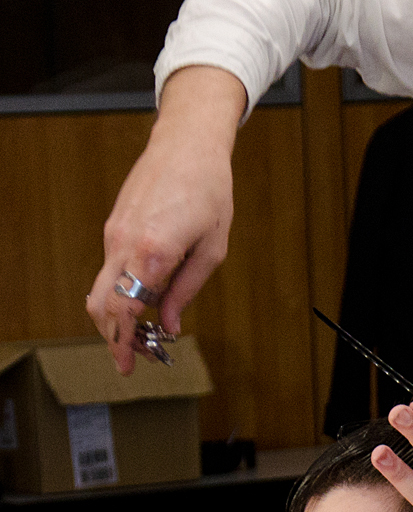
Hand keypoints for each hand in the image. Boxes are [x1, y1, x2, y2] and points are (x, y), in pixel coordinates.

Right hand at [87, 67, 245, 372]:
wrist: (186, 146)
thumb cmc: (209, 192)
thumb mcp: (212, 248)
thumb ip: (186, 290)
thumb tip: (168, 322)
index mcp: (152, 251)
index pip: (124, 308)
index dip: (122, 342)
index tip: (128, 365)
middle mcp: (123, 243)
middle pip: (101, 304)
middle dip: (113, 337)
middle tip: (136, 356)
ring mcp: (113, 234)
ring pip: (101, 288)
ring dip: (116, 317)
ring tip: (144, 333)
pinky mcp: (113, 226)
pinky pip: (110, 269)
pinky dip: (120, 292)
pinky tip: (145, 301)